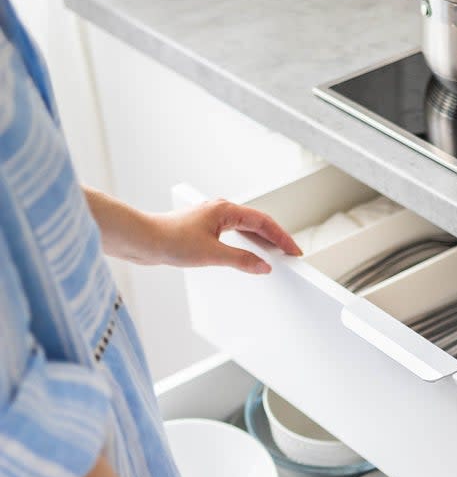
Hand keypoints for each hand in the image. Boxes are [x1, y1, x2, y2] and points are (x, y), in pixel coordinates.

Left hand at [149, 198, 302, 273]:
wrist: (142, 239)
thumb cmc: (169, 240)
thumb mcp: (212, 255)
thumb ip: (241, 261)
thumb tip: (262, 266)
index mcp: (226, 210)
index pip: (263, 222)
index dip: (282, 237)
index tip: (294, 251)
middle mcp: (220, 210)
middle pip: (257, 223)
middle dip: (275, 238)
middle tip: (289, 254)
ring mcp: (211, 219)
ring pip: (245, 228)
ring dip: (261, 241)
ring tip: (274, 256)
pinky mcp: (203, 230)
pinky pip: (233, 235)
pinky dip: (245, 245)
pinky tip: (246, 256)